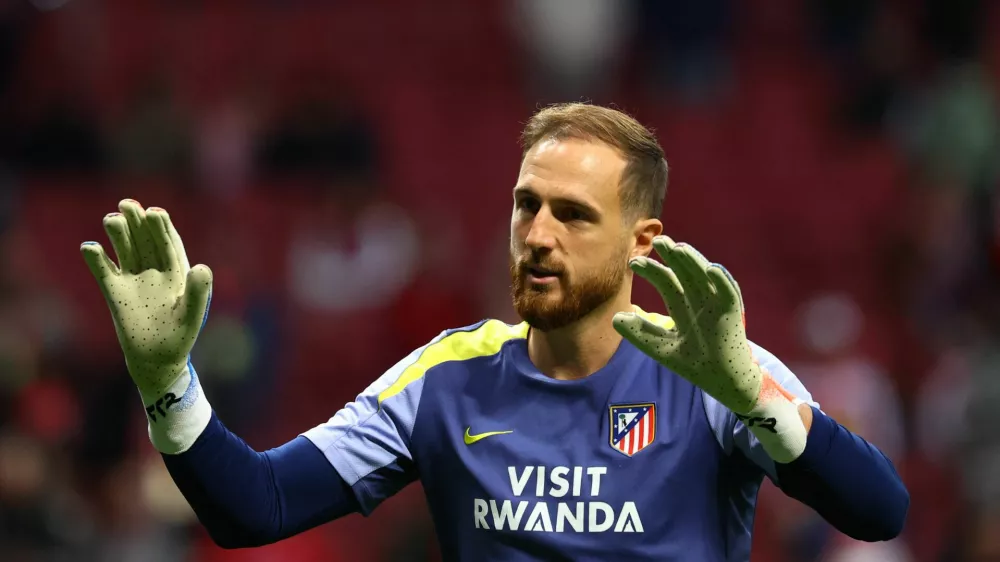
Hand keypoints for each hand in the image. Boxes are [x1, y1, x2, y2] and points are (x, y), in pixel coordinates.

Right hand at [81, 199, 212, 403]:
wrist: (158, 359)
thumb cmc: (181, 335)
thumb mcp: (193, 314)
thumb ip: (200, 292)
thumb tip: (202, 267)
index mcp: (177, 271)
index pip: (169, 243)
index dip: (162, 227)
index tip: (155, 212)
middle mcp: (155, 270)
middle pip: (145, 240)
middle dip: (138, 222)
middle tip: (128, 204)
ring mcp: (134, 279)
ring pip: (125, 250)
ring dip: (119, 234)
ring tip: (112, 218)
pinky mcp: (115, 292)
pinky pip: (104, 271)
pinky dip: (96, 259)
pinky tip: (89, 247)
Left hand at [612, 235, 760, 413]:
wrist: (720, 382)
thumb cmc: (694, 364)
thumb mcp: (660, 348)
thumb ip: (640, 333)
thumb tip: (616, 317)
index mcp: (683, 305)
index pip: (666, 280)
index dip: (652, 270)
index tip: (633, 262)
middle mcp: (699, 299)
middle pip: (685, 272)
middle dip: (672, 256)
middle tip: (657, 240)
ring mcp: (716, 303)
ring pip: (705, 276)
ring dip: (694, 262)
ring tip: (679, 249)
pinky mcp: (732, 313)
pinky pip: (729, 293)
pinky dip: (722, 280)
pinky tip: (711, 269)